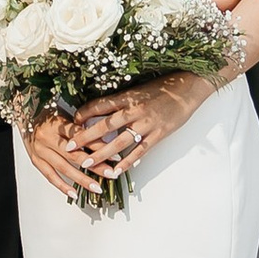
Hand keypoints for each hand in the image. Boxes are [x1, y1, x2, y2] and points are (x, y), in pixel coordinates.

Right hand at [26, 109, 109, 201]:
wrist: (23, 115)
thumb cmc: (48, 114)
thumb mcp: (66, 115)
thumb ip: (81, 128)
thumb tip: (105, 141)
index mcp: (57, 124)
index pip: (81, 137)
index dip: (99, 146)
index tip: (115, 155)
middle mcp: (47, 138)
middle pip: (74, 154)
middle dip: (94, 165)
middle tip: (110, 174)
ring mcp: (40, 150)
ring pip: (63, 167)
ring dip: (81, 179)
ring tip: (96, 188)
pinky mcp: (35, 160)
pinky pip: (50, 176)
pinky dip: (62, 186)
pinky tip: (74, 193)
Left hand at [60, 73, 213, 183]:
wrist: (189, 88)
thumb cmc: (164, 87)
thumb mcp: (140, 88)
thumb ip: (123, 100)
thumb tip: (102, 111)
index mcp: (129, 96)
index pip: (101, 104)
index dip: (84, 113)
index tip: (72, 121)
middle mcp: (135, 110)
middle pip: (105, 125)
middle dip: (85, 137)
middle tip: (69, 146)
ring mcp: (147, 124)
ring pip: (119, 142)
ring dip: (101, 154)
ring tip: (86, 163)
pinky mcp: (159, 135)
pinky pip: (140, 151)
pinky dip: (128, 162)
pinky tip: (116, 171)